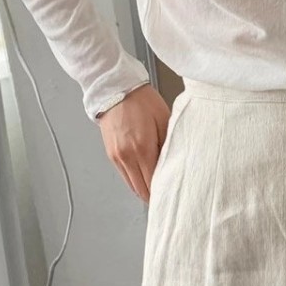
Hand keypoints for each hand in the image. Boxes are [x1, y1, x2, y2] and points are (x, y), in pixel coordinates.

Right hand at [96, 82, 168, 202]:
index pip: (153, 183)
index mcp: (142, 149)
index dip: (163, 192)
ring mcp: (117, 157)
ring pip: (132, 186)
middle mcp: (127, 156)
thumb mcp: (165, 121)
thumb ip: (169, 146)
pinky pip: (124, 176)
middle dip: (154, 196)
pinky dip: (135, 180)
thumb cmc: (142, 101)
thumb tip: (174, 166)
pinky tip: (145, 178)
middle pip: (141, 190)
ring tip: (157, 190)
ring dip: (144, 190)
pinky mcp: (111, 154)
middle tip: (167, 197)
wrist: (116, 88)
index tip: (173, 195)